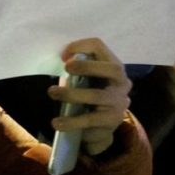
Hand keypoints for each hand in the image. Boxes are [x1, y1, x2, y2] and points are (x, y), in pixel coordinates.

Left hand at [47, 38, 131, 155]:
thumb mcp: (83, 79)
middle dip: (87, 66)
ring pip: (98, 95)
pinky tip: (57, 122)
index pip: (99, 47)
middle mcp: (122, 82)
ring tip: (52, 92)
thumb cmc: (88, 96)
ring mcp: (120, 102)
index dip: (80, 46)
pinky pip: (91, 119)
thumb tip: (64, 57)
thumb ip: (77, 68)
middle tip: (65, 68)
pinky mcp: (113, 120)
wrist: (98, 129)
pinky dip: (71, 121)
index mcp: (112, 66)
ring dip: (71, 93)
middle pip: (112, 68)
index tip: (62, 56)